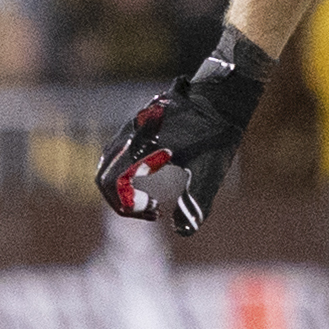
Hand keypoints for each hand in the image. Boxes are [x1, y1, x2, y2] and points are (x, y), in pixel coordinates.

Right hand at [97, 31, 276, 236]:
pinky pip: (121, 152)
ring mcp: (133, 128)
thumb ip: (195, 204)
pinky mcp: (139, 126)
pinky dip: (130, 171)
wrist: (223, 97)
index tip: (155, 212)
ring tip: (155, 197)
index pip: (113, 183)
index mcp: (142, 146)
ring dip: (126, 186)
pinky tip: (158, 178)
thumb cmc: (217, 136)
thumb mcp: (210, 174)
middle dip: (123, 200)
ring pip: (111, 163)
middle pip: (105, 175)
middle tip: (152, 210)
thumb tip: (182, 230)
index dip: (128, 206)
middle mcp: (131, 135)